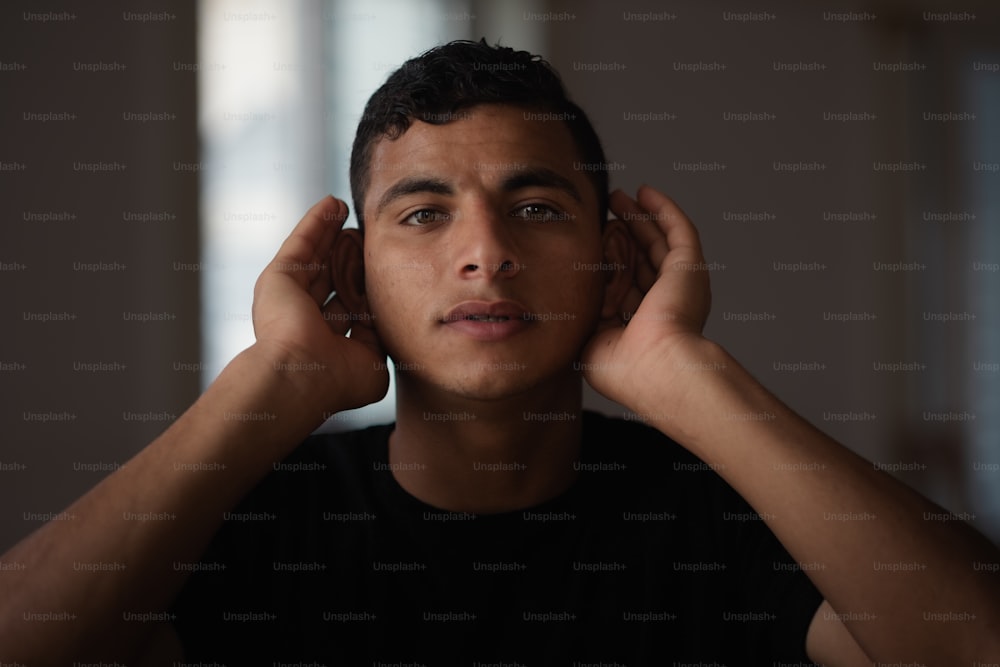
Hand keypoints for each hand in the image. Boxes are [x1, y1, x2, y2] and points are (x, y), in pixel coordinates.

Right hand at [251, 196, 388, 411]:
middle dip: (346, 255)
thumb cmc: (336, 379)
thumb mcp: (372, 361)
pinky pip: (301, 243)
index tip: (384, 267)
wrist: (299, 377)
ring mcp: (290, 298)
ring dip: (331, 233)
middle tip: (363, 232)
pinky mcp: (278, 277)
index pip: (349, 305)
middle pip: (332, 277)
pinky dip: (316, 222)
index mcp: (327, 342)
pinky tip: (331, 203)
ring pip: (316, 256)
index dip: (365, 286)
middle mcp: (306, 319)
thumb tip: (390, 323)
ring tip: (346, 209)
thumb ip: (380, 340)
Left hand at [581, 185, 712, 411]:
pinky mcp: (689, 267)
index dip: (607, 262)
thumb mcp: (590, 343)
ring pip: (657, 241)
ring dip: (639, 216)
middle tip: (604, 209)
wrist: (658, 369)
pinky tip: (645, 192)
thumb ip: (583, 319)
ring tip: (617, 196)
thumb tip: (569, 298)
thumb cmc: (624, 369)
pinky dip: (663, 209)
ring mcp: (680, 284)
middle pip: (640, 258)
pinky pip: (678, 230)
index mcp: (643, 325)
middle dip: (623, 233)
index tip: (587, 244)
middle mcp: (664, 303)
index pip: (623, 284)